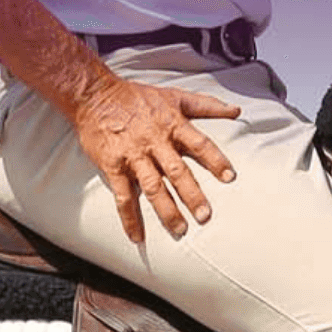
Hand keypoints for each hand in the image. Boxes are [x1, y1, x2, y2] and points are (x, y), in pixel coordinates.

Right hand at [71, 77, 241, 242]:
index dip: (215, 160)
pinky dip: (129, 218)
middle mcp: (155, 142)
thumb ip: (207, 106)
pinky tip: (137, 236)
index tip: (230, 177)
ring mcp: (133, 155)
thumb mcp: (176, 96)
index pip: (200, 145)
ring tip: (180, 230)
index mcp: (173, 125)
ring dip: (166, 210)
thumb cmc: (138, 97)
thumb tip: (237, 110)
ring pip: (152, 187)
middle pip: (177, 171)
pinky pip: (122, 196)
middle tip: (205, 216)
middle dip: (192, 194)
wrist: (95, 95)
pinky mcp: (113, 166)